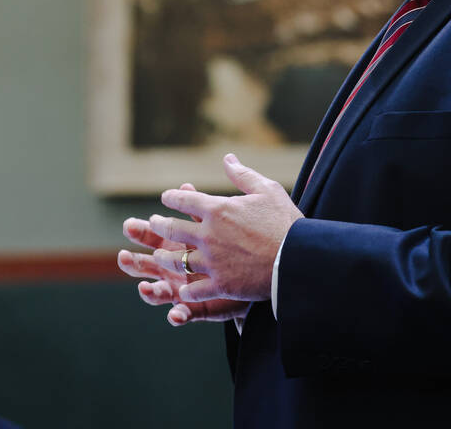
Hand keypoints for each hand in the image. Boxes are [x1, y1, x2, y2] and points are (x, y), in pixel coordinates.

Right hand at [118, 184, 250, 325]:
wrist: (257, 273)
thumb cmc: (234, 245)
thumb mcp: (216, 223)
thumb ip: (199, 208)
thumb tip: (186, 185)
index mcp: (177, 246)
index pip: (153, 237)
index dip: (140, 232)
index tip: (128, 225)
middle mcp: (175, 269)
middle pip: (148, 266)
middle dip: (134, 263)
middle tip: (123, 257)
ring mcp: (184, 290)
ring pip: (160, 292)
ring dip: (150, 292)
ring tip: (144, 288)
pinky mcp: (200, 306)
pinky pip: (187, 313)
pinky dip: (179, 315)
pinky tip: (175, 315)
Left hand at [148, 153, 302, 303]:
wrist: (297, 259)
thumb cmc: (285, 222)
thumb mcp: (267, 190)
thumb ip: (243, 175)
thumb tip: (227, 158)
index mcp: (218, 209)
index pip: (184, 200)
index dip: (172, 197)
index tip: (166, 197)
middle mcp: (208, 235)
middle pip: (172, 229)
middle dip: (158, 225)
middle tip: (153, 224)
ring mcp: (211, 262)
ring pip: (176, 261)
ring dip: (164, 259)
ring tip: (159, 258)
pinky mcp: (220, 285)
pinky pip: (193, 290)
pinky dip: (186, 291)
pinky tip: (182, 291)